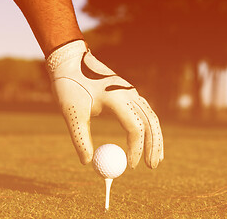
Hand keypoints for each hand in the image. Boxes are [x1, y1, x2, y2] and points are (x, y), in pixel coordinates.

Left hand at [47, 40, 162, 168]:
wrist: (70, 59)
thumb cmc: (69, 84)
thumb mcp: (71, 113)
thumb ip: (80, 138)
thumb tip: (88, 162)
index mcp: (116, 97)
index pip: (135, 127)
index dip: (135, 149)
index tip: (130, 166)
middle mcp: (128, 93)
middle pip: (150, 122)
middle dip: (153, 146)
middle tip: (152, 167)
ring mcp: (130, 91)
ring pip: (151, 116)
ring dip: (156, 137)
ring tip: (157, 158)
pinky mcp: (127, 92)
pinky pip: (145, 111)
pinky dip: (149, 127)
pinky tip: (148, 139)